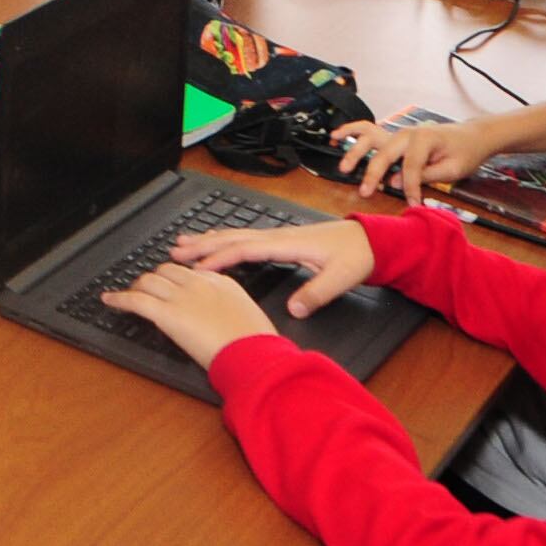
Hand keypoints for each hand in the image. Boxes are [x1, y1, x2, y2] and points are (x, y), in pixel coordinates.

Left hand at [100, 260, 281, 368]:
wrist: (254, 354)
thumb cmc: (257, 344)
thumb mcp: (250, 318)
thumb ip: (232, 311)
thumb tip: (224, 319)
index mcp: (222, 283)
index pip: (191, 272)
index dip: (176, 278)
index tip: (171, 284)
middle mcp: (199, 284)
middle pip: (166, 271)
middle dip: (154, 279)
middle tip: (146, 290)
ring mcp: (181, 297)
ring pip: (149, 281)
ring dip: (137, 287)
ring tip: (129, 295)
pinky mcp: (167, 313)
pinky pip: (135, 300)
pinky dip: (119, 299)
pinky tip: (109, 300)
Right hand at [163, 217, 382, 315]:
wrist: (370, 239)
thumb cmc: (356, 255)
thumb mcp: (341, 278)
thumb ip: (317, 293)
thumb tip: (295, 309)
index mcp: (287, 244)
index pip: (245, 249)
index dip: (219, 258)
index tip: (196, 269)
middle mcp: (278, 237)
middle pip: (232, 238)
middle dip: (202, 245)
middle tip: (174, 251)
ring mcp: (278, 236)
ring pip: (236, 235)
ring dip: (209, 239)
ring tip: (184, 243)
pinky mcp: (281, 240)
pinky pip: (245, 238)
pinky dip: (225, 239)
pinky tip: (217, 242)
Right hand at [331, 114, 505, 206]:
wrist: (473, 136)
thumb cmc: (465, 152)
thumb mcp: (452, 169)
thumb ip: (424, 176)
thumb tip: (396, 183)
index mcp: (424, 139)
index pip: (410, 167)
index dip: (410, 187)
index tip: (412, 203)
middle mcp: (407, 133)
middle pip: (384, 153)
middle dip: (373, 174)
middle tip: (365, 192)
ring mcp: (399, 132)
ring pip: (371, 138)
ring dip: (355, 152)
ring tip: (344, 168)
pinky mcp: (396, 137)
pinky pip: (369, 132)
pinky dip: (351, 132)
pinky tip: (336, 136)